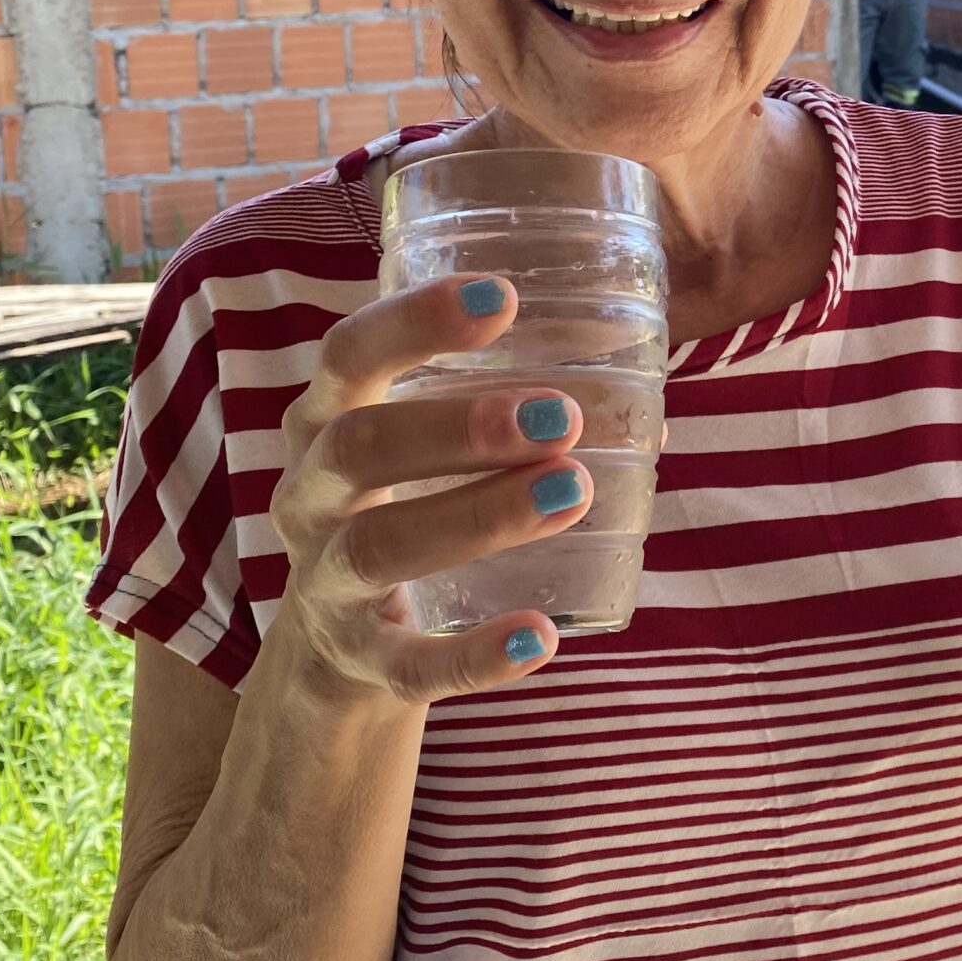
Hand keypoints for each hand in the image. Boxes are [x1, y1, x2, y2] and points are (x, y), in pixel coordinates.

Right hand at [267, 275, 589, 704]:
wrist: (332, 652)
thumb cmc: (406, 507)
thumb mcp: (425, 452)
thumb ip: (508, 414)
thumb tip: (651, 413)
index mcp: (327, 419)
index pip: (348, 354)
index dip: (414, 320)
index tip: (502, 296)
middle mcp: (310, 494)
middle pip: (358, 447)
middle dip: (458, 427)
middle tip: (560, 415)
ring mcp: (325, 582)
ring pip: (379, 547)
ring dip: (479, 517)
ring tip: (571, 492)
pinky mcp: (357, 662)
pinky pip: (409, 664)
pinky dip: (474, 654)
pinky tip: (542, 635)